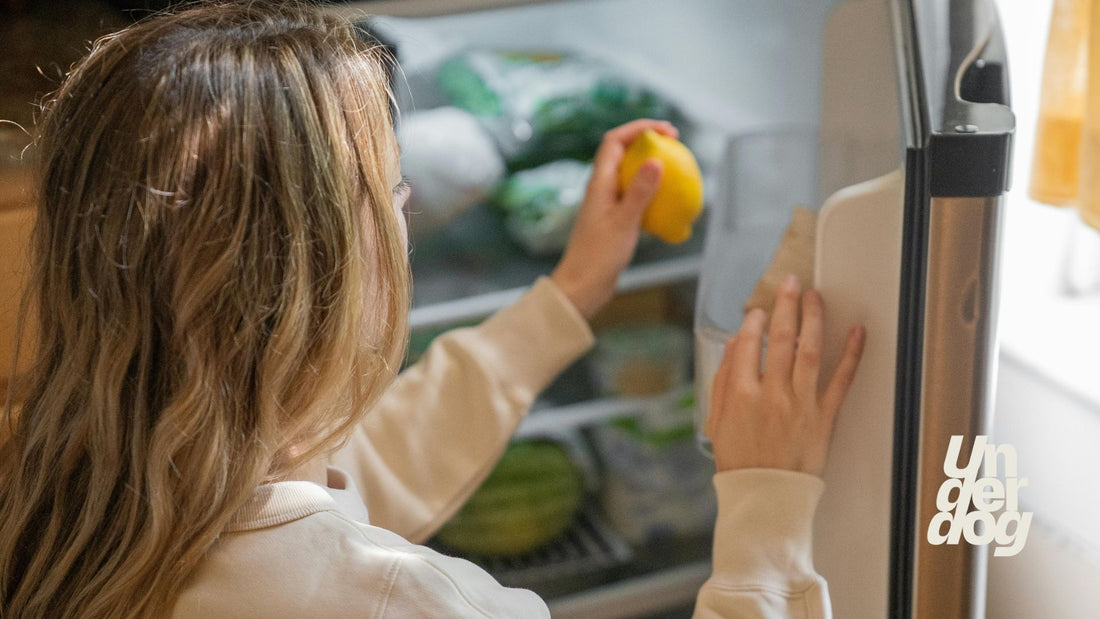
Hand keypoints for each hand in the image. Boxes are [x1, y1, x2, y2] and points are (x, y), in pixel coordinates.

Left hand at [550, 119, 676, 318]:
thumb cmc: (599, 256)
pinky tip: (668, 200)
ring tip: (675, 166)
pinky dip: (650, 190)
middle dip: (648, 141)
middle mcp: (601, 188)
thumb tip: (656, 161)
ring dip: (650, 165)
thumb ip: (640, 192)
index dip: (639, 128)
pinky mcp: (614, 218)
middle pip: (622, 151)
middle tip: (675, 144)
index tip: (666, 131)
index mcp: (599, 183)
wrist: (582, 286)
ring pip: (629, 173)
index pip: (614, 140)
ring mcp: (607, 203)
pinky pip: (634, 194)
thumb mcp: (624, 222)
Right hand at [706, 275, 865, 475]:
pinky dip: (851, 354)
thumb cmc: (739, 461)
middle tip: (790, 283)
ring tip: (815, 296)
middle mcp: (771, 395)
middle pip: (780, 339)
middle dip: (785, 305)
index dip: (753, 321)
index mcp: (741, 395)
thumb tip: (733, 344)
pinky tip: (857, 331)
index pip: (748, 345)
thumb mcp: (717, 421)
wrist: (766, 497)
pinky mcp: (824, 417)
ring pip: (810, 350)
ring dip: (814, 318)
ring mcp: (801, 405)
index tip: (757, 310)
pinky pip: (841, 380)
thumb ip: (723, 380)